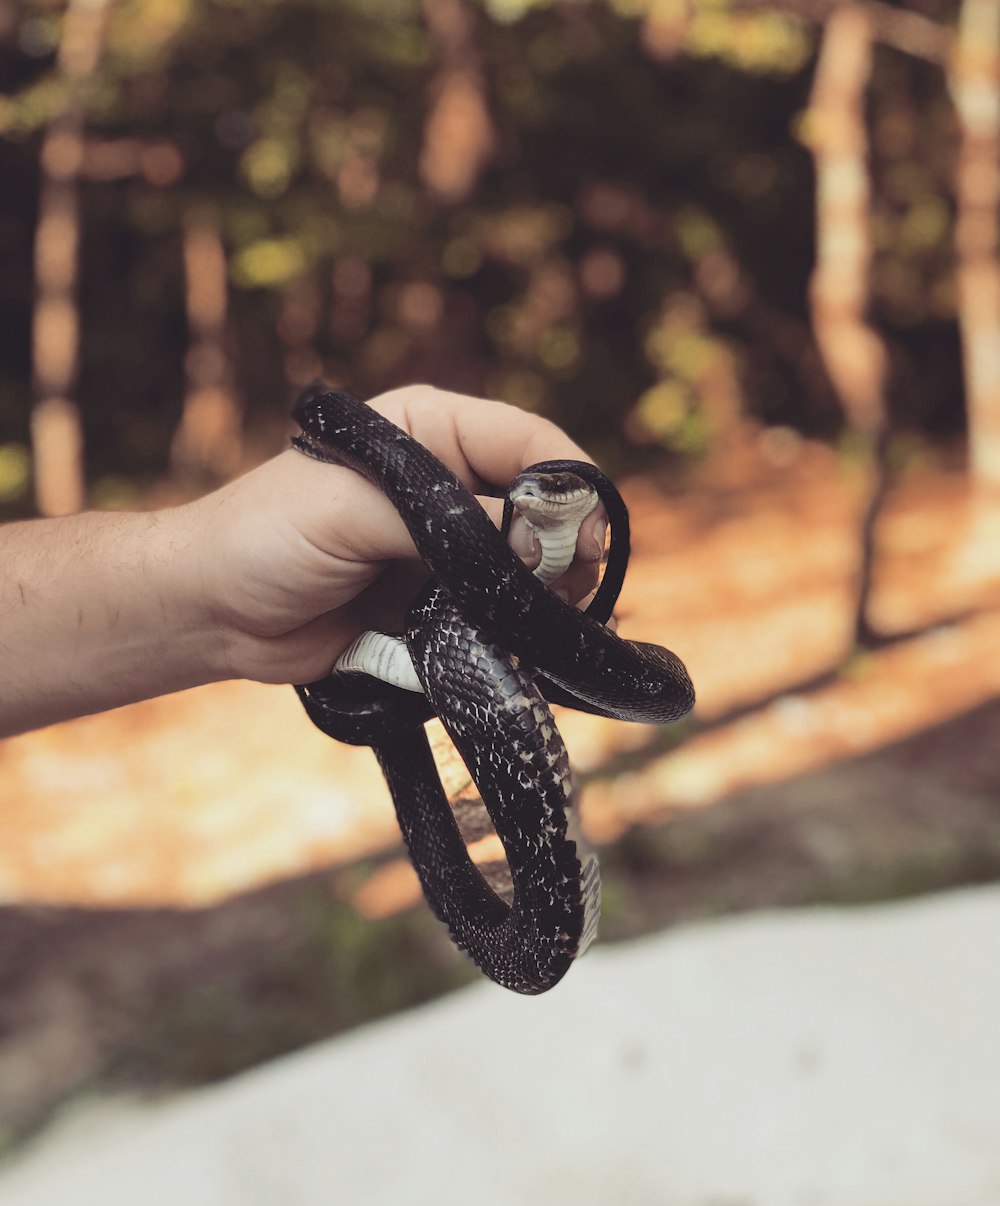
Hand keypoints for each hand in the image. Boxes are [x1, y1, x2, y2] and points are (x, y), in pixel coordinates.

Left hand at [192, 385, 608, 684]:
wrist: (213, 613)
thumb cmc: (265, 537)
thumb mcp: (355, 512)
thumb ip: (451, 523)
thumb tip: (544, 542)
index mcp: (433, 432)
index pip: (531, 444)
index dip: (570, 487)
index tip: (584, 542)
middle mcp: (451, 485)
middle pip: (544, 509)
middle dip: (565, 550)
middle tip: (568, 596)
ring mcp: (447, 549)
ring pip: (530, 570)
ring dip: (545, 600)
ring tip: (549, 629)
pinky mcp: (440, 604)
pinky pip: (498, 618)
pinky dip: (516, 636)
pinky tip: (532, 653)